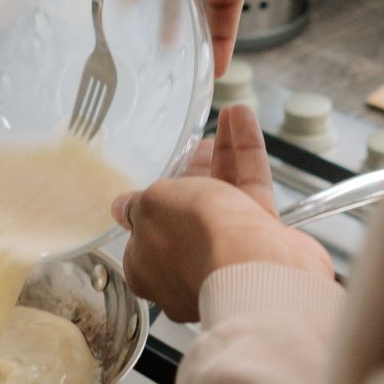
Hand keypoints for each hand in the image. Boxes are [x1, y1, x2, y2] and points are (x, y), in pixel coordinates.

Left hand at [113, 106, 332, 321]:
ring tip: (228, 115)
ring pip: (224, 195)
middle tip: (196, 145)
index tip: (158, 179)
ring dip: (224, 154)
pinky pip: (252, 190)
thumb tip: (121, 207)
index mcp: (148, 267)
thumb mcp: (152, 208)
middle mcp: (188, 263)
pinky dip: (247, 154)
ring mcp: (227, 252)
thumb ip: (138, 203)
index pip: (144, 232)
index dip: (150, 202)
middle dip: (194, 170)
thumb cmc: (194, 240)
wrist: (255, 266)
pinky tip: (244, 119)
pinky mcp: (262, 240)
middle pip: (188, 209)